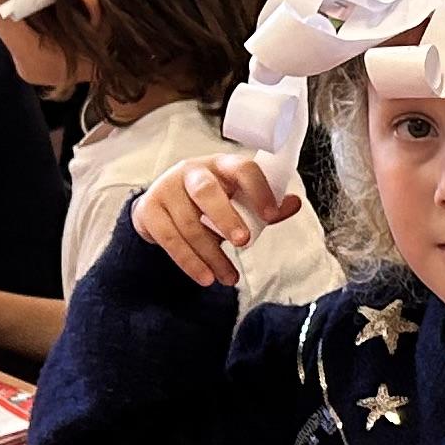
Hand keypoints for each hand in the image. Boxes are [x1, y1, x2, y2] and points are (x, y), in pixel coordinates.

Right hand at [132, 153, 302, 288]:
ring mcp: (167, 188)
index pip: (242, 169)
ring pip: (189, 224)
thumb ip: (265, 204)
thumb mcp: (236, 199)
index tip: (272, 216)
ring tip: (228, 278)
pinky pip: (169, 239)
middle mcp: (192, 171)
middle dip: (226, 217)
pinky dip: (189, 262)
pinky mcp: (149, 210)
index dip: (259, 190)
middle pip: (206, 191)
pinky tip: (205, 276)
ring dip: (211, 255)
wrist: (161, 205)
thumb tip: (294, 204)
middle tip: (243, 243)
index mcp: (221, 165)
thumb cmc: (208, 202)